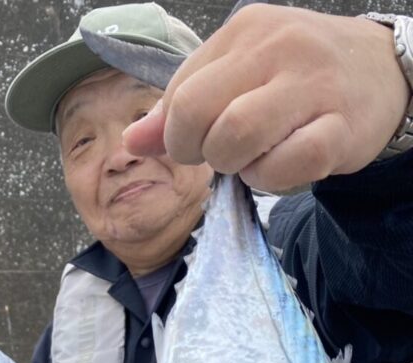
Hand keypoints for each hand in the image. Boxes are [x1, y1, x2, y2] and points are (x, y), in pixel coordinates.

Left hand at [123, 4, 410, 191]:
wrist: (382, 73)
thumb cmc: (297, 78)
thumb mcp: (238, 75)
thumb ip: (183, 104)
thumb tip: (132, 141)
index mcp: (245, 31)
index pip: (179, 94)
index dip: (177, 134)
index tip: (200, 141)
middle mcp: (278, 47)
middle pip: (196, 114)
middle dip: (197, 151)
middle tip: (222, 154)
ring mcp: (312, 85)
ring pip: (235, 139)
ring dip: (235, 165)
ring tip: (254, 157)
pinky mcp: (340, 128)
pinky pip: (286, 167)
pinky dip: (273, 180)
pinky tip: (285, 166)